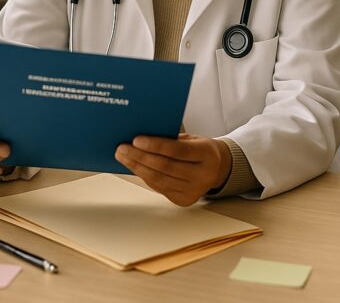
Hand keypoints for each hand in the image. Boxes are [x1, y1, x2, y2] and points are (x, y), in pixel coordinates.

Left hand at [114, 133, 231, 206]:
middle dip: (140, 157)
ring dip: (137, 168)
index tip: (136, 139)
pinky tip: (135, 167)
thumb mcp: (193, 139)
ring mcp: (194, 190)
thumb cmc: (200, 149)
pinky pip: (159, 188)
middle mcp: (203, 175)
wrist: (217, 168)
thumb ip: (173, 139)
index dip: (155, 145)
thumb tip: (142, 138)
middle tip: (122, 148)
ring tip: (124, 157)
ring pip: (159, 180)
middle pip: (165, 167)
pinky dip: (145, 177)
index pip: (178, 150)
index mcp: (208, 155)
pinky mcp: (184, 200)